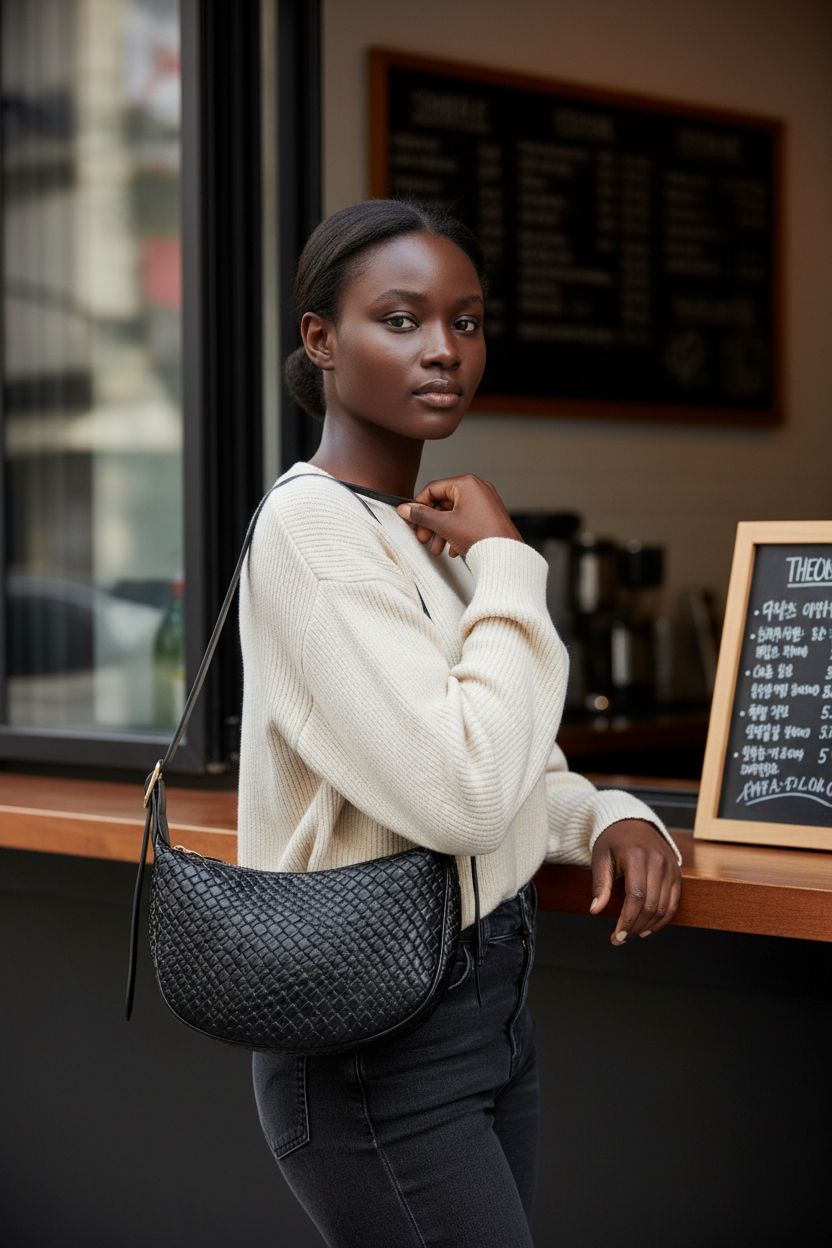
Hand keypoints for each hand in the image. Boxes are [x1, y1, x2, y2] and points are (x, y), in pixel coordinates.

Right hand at [396, 474, 523, 558]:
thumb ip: (422, 515)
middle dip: (431, 524)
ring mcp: (485, 502)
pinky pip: (467, 520)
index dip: (419, 505)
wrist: (505, 555)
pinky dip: (456, 533)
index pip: (433, 489)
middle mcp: (477, 488)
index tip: (411, 518)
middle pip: (443, 503)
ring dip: (442, 532)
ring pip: (454, 514)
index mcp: (466, 483)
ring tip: (437, 548)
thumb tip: (406, 509)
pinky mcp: (489, 515)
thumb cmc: (482, 536)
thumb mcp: (444, 525)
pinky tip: (453, 549)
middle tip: (423, 537)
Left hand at [589, 819, 680, 944]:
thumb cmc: (613, 840)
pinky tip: (648, 928)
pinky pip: (673, 903)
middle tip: (620, 938)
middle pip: (651, 905)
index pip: (636, 897)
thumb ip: (600, 885)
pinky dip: (662, 920)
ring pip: (664, 907)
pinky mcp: (677, 874)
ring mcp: (670, 868)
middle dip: (635, 927)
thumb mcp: (600, 858)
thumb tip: (595, 910)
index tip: (617, 936)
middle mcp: (658, 861)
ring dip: (648, 926)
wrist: (632, 822)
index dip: (627, 920)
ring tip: (631, 934)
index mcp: (637, 856)